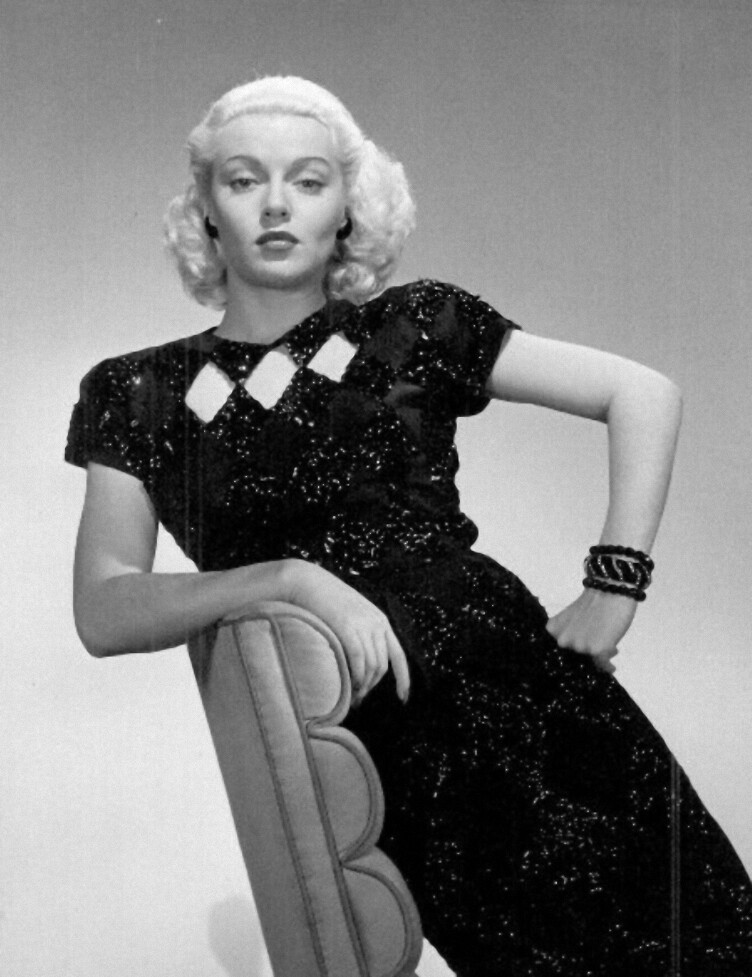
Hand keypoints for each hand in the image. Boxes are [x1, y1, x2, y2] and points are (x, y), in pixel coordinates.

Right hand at [283, 560, 409, 704]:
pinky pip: (359, 660)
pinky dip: (356, 677)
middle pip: (382, 666)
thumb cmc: (324, 600)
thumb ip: (360, 633)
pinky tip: (350, 686)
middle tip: (358, 699)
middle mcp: (376, 623)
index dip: (403, 679)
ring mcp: (363, 625)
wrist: (307, 581)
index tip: (403, 698)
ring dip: (363, 686)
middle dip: (372, 686)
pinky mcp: (347, 627)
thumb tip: (361, 663)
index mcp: (380, 621)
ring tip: (351, 697)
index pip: (399, 656)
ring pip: (371, 666)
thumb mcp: (351, 615)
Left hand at [545, 588, 637, 673]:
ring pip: (590, 660)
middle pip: (576, 656)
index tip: (583, 647)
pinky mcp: (596, 650)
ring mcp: (579, 646)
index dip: (573, 650)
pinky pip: (602, 665)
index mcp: (554, 629)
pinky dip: (607, 667)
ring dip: (600, 656)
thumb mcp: (574, 617)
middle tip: (600, 646)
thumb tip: (580, 651)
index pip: (560, 650)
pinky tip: (611, 667)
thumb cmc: (595, 601)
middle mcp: (563, 640)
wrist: (612, 590)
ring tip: (610, 646)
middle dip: (588, 653)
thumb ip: (571, 633)